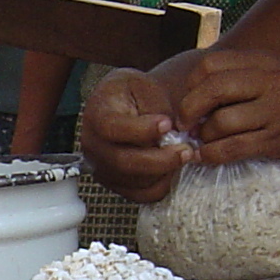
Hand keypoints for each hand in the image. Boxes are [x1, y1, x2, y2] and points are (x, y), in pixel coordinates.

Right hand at [78, 69, 191, 203]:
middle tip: (186, 149)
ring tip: (184, 154)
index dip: (140, 130)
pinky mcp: (116, 184)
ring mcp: (102, 168)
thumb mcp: (144, 85)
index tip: (167, 124)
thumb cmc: (136, 93)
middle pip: (123, 162)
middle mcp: (93, 145)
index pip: (111, 128)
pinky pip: (141, 194)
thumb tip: (169, 132)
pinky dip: (162, 184)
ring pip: (135, 181)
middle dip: (160, 159)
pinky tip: (174, 167)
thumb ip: (155, 106)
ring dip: (164, 171)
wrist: (129, 106)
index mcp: (96, 115)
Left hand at [175, 49, 279, 164]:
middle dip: (189, 109)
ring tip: (202, 141)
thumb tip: (190, 95)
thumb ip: (238, 77)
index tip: (188, 100)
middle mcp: (270, 82)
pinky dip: (210, 155)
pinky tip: (203, 157)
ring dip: (203, 136)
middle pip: (212, 89)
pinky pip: (233, 149)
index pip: (212, 64)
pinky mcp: (277, 141)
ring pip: (221, 123)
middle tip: (184, 124)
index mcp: (264, 62)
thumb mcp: (273, 73)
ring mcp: (276, 112)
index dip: (191, 84)